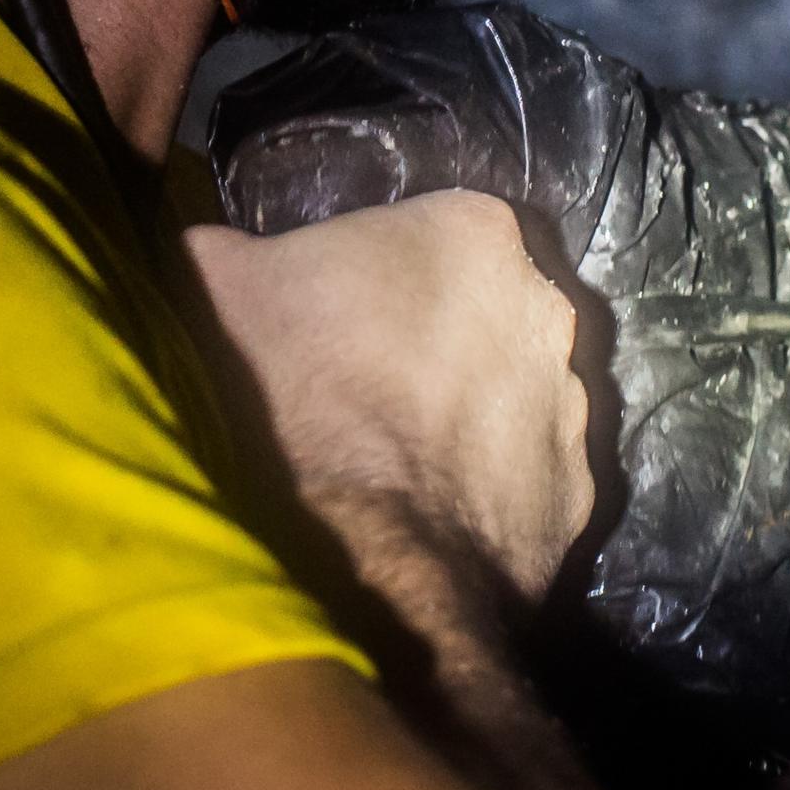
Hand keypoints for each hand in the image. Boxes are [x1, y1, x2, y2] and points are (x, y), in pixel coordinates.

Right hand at [184, 192, 594, 601]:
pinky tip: (428, 518)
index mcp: (475, 232)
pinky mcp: (578, 504)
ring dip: (472, 422)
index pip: (445, 234)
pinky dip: (489, 498)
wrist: (340, 556)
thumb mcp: (214, 281)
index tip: (348, 313)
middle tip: (370, 387)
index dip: (393, 275)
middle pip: (493, 315)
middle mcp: (548, 311)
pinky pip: (530, 486)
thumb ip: (231, 247)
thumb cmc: (282, 393)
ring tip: (396, 463)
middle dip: (446, 344)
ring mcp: (572, 412)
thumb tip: (211, 249)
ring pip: (519, 402)